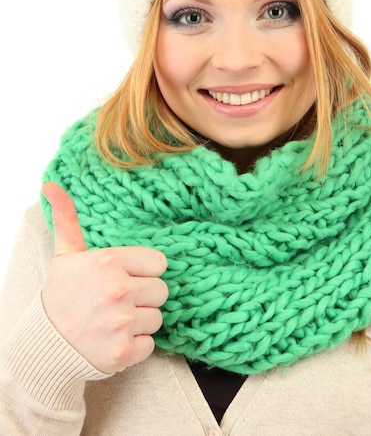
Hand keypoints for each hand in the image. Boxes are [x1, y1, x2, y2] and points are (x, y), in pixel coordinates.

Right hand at [41, 182, 167, 372]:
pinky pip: (150, 344)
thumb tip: (51, 185)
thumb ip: (67, 219)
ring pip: (157, 317)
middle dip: (144, 296)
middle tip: (119, 301)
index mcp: (109, 262)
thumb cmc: (59, 295)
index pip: (159, 263)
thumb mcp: (65, 254)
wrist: (44, 344)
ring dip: (140, 321)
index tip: (127, 277)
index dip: (144, 271)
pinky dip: (136, 345)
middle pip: (162, 291)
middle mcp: (119, 290)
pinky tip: (115, 338)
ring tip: (114, 319)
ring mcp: (122, 322)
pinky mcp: (124, 351)